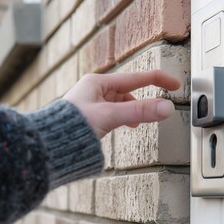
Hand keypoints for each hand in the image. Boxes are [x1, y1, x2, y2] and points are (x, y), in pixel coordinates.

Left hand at [63, 70, 180, 137]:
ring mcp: (92, 103)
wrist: (49, 146)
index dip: (158, 80)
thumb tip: (166, 108)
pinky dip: (124, 117)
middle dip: (145, 97)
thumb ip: (139, 112)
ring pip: (121, 102)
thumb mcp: (109, 116)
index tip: (175, 84)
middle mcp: (95, 89)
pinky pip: (114, 112)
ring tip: (140, 121)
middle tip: (162, 103)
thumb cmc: (70, 128)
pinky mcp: (91, 116)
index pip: (136, 78)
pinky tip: (128, 125)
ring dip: (133, 110)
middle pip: (129, 90)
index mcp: (98, 82)